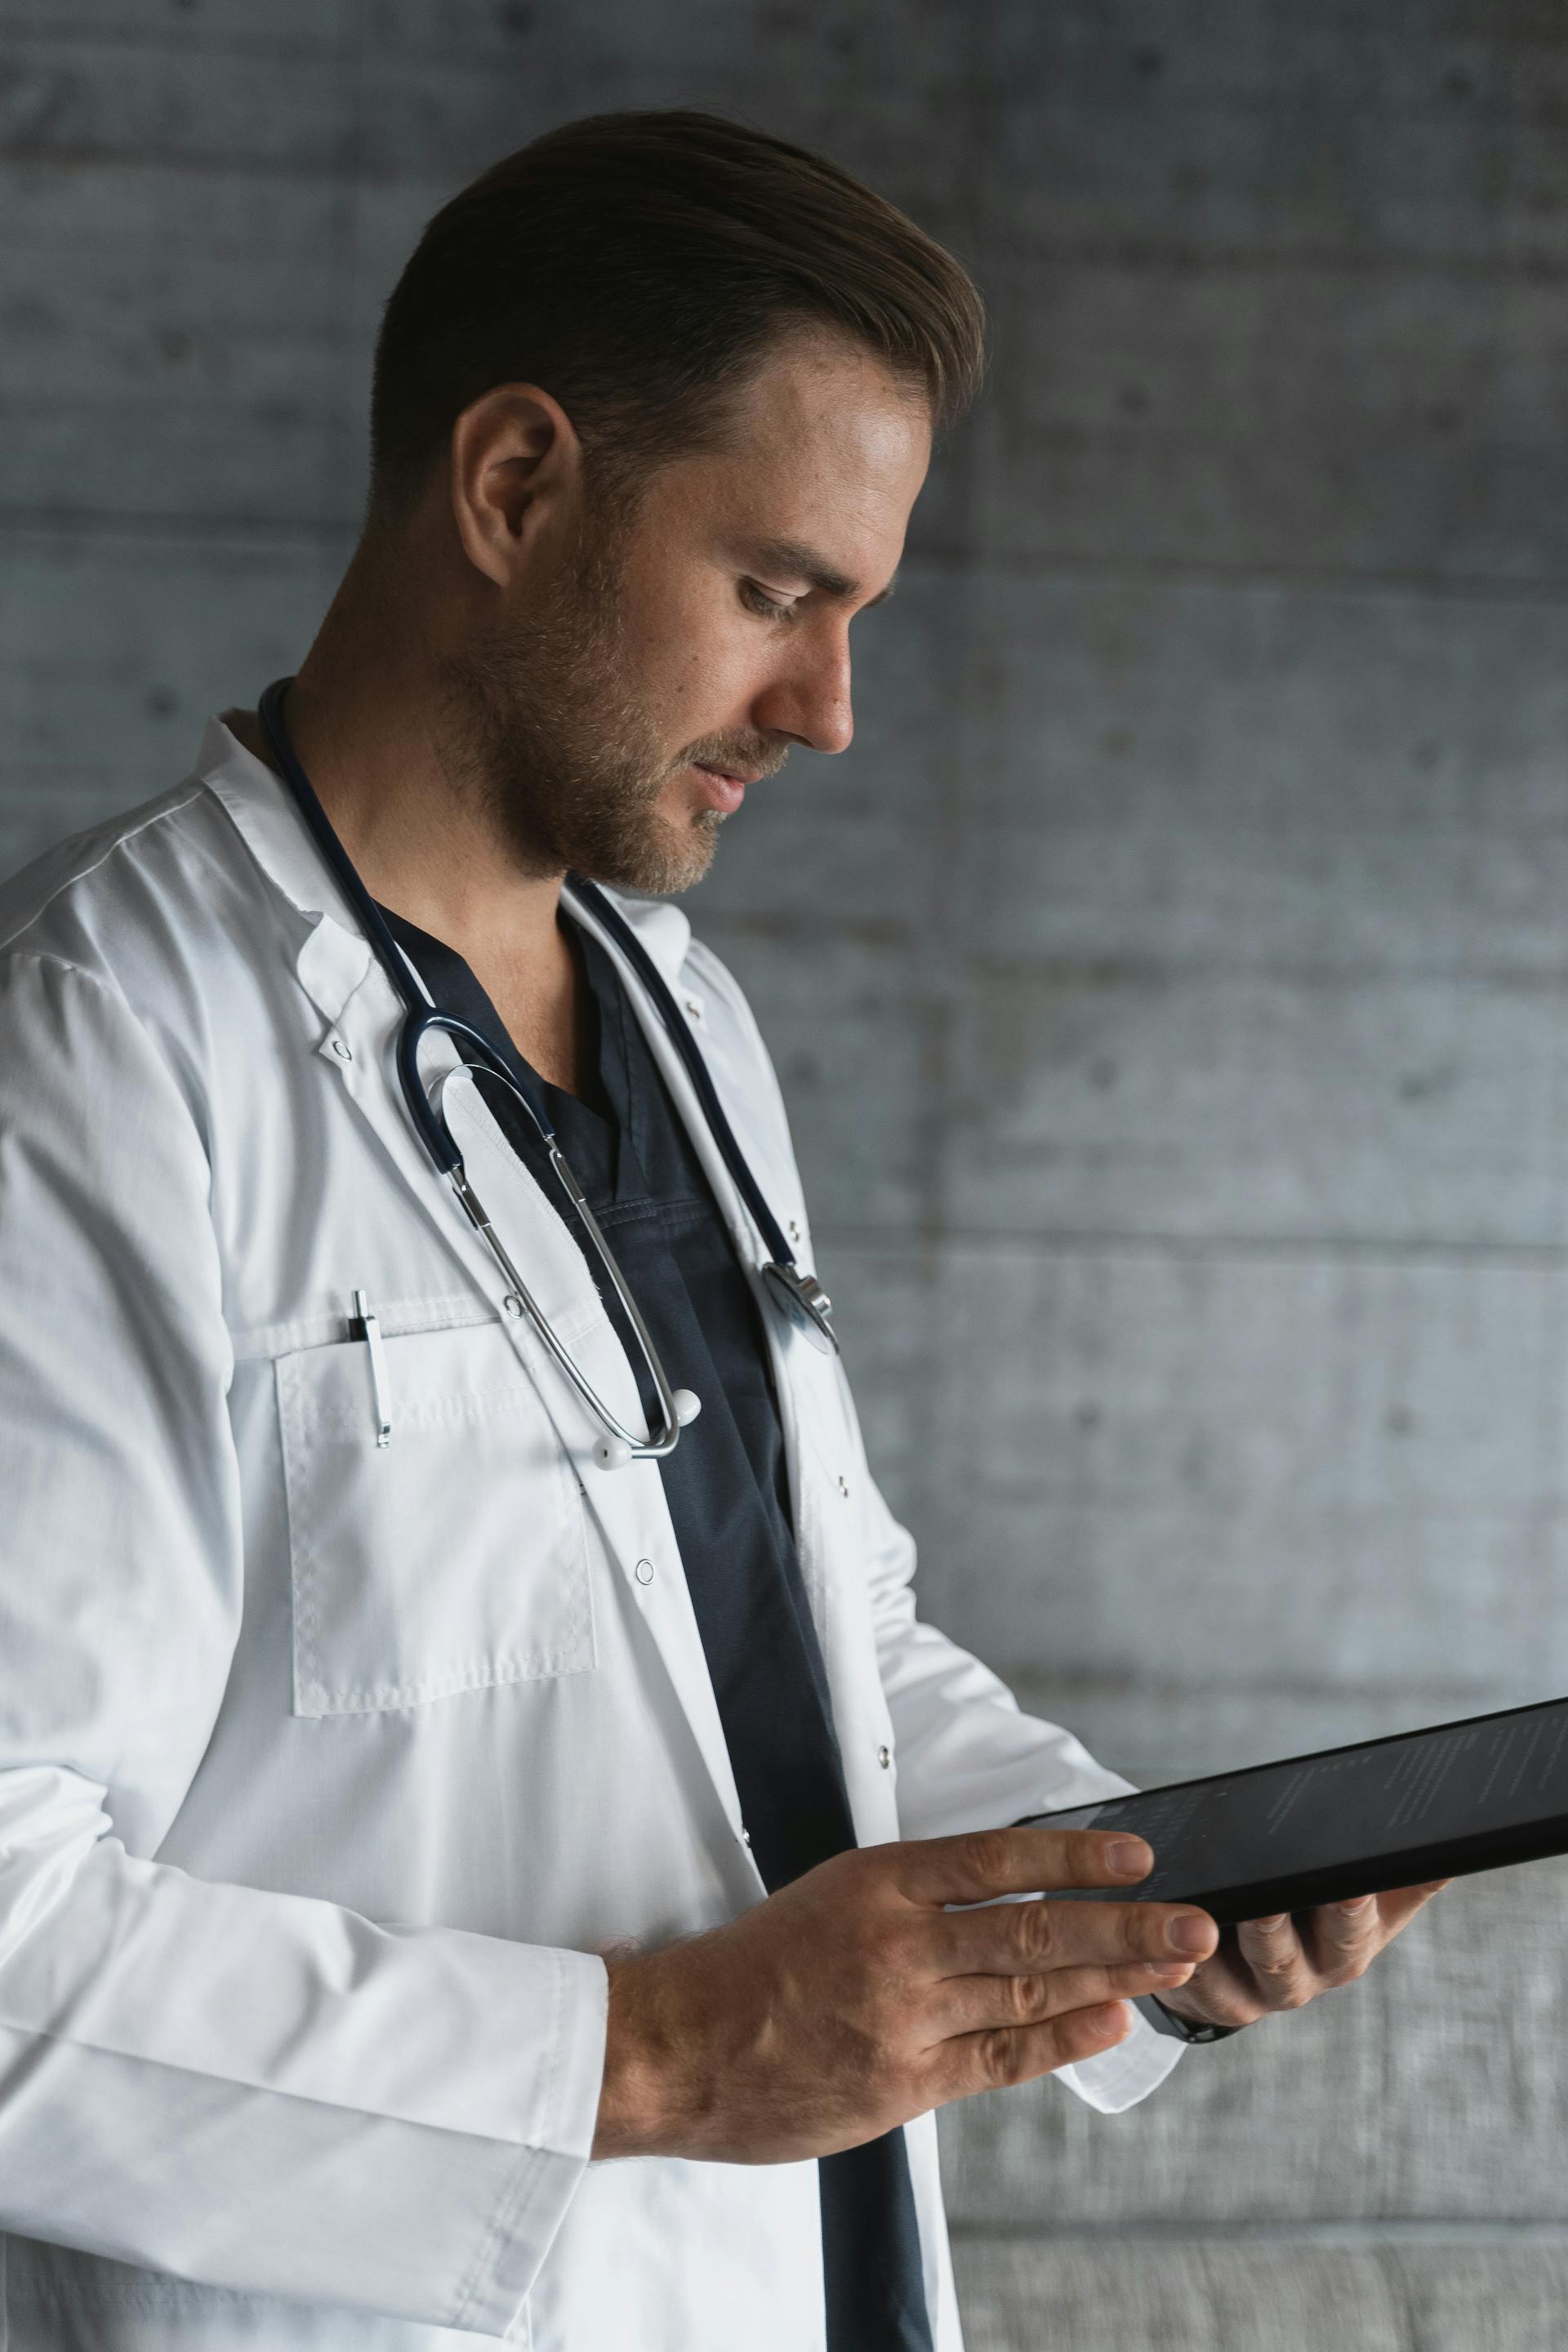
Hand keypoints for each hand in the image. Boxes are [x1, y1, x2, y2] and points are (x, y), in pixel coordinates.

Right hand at [591, 1827, 1217, 2162]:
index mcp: (878, 1880)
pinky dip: (1061, 2039)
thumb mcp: (835, 1895)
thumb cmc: (758, 1965)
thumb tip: (1016, 1893)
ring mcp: (902, 2016)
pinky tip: (1110, 2022)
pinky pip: (999, 2056)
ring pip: (1028, 1990)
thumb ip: (920, 1898)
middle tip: (1194, 1919)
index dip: (1077, 1854)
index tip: (1139, 1852)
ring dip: (1113, 1977)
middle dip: (1127, 1924)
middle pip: (1035, 1928)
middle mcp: (897, 1942)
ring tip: (1173, 1963)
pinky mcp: (901, 2083)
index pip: (1000, 1858)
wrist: (679, 2044)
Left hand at [1153, 1881, 1448, 2030]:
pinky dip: (1172, 1964)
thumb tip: (1451, 1846)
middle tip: (1266, 1902)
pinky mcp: (1207, 2001)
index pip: (1352, 1930)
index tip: (1344, 1884)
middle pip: (1288, 1961)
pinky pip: (1186, 1985)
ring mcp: (1253, 1994)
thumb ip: (1405, 1872)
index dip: (1349, 1910)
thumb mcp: (1370, 1896)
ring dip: (1215, 1951)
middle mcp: (1303, 1978)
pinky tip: (1159, 1933)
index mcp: (1346, 1947)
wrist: (1264, 1957)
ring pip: (1222, 1980)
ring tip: (1209, 1917)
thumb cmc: (1319, 1910)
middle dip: (1278, 1932)